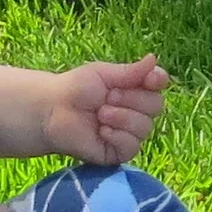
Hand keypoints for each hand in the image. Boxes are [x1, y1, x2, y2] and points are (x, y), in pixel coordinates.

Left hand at [39, 54, 168, 166]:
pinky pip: (132, 146)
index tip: (150, 79)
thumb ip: (130, 71)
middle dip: (132, 100)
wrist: (52, 112)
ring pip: (145, 127)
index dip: (158, 81)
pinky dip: (118, 136)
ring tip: (100, 114)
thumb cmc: (76, 88)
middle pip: (156, 106)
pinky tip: (101, 131)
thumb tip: (154, 59)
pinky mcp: (118, 152)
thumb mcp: (103, 74)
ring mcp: (128, 133)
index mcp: (134, 88)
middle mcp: (136, 111)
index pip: (159, 84)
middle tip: (107, 98)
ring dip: (122, 118)